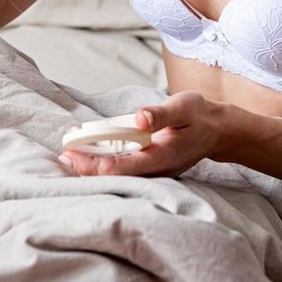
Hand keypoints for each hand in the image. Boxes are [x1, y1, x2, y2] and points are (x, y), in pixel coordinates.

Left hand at [58, 91, 224, 177]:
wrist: (217, 131)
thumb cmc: (199, 116)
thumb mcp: (183, 107)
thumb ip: (160, 114)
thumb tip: (139, 117)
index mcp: (164, 156)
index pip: (126, 167)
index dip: (99, 165)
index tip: (77, 157)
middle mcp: (157, 169)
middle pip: (118, 175)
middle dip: (89, 168)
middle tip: (64, 157)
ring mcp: (155, 171)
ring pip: (120, 174)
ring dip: (94, 166)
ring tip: (69, 156)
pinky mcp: (152, 166)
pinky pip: (125, 168)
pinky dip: (105, 161)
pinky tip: (89, 153)